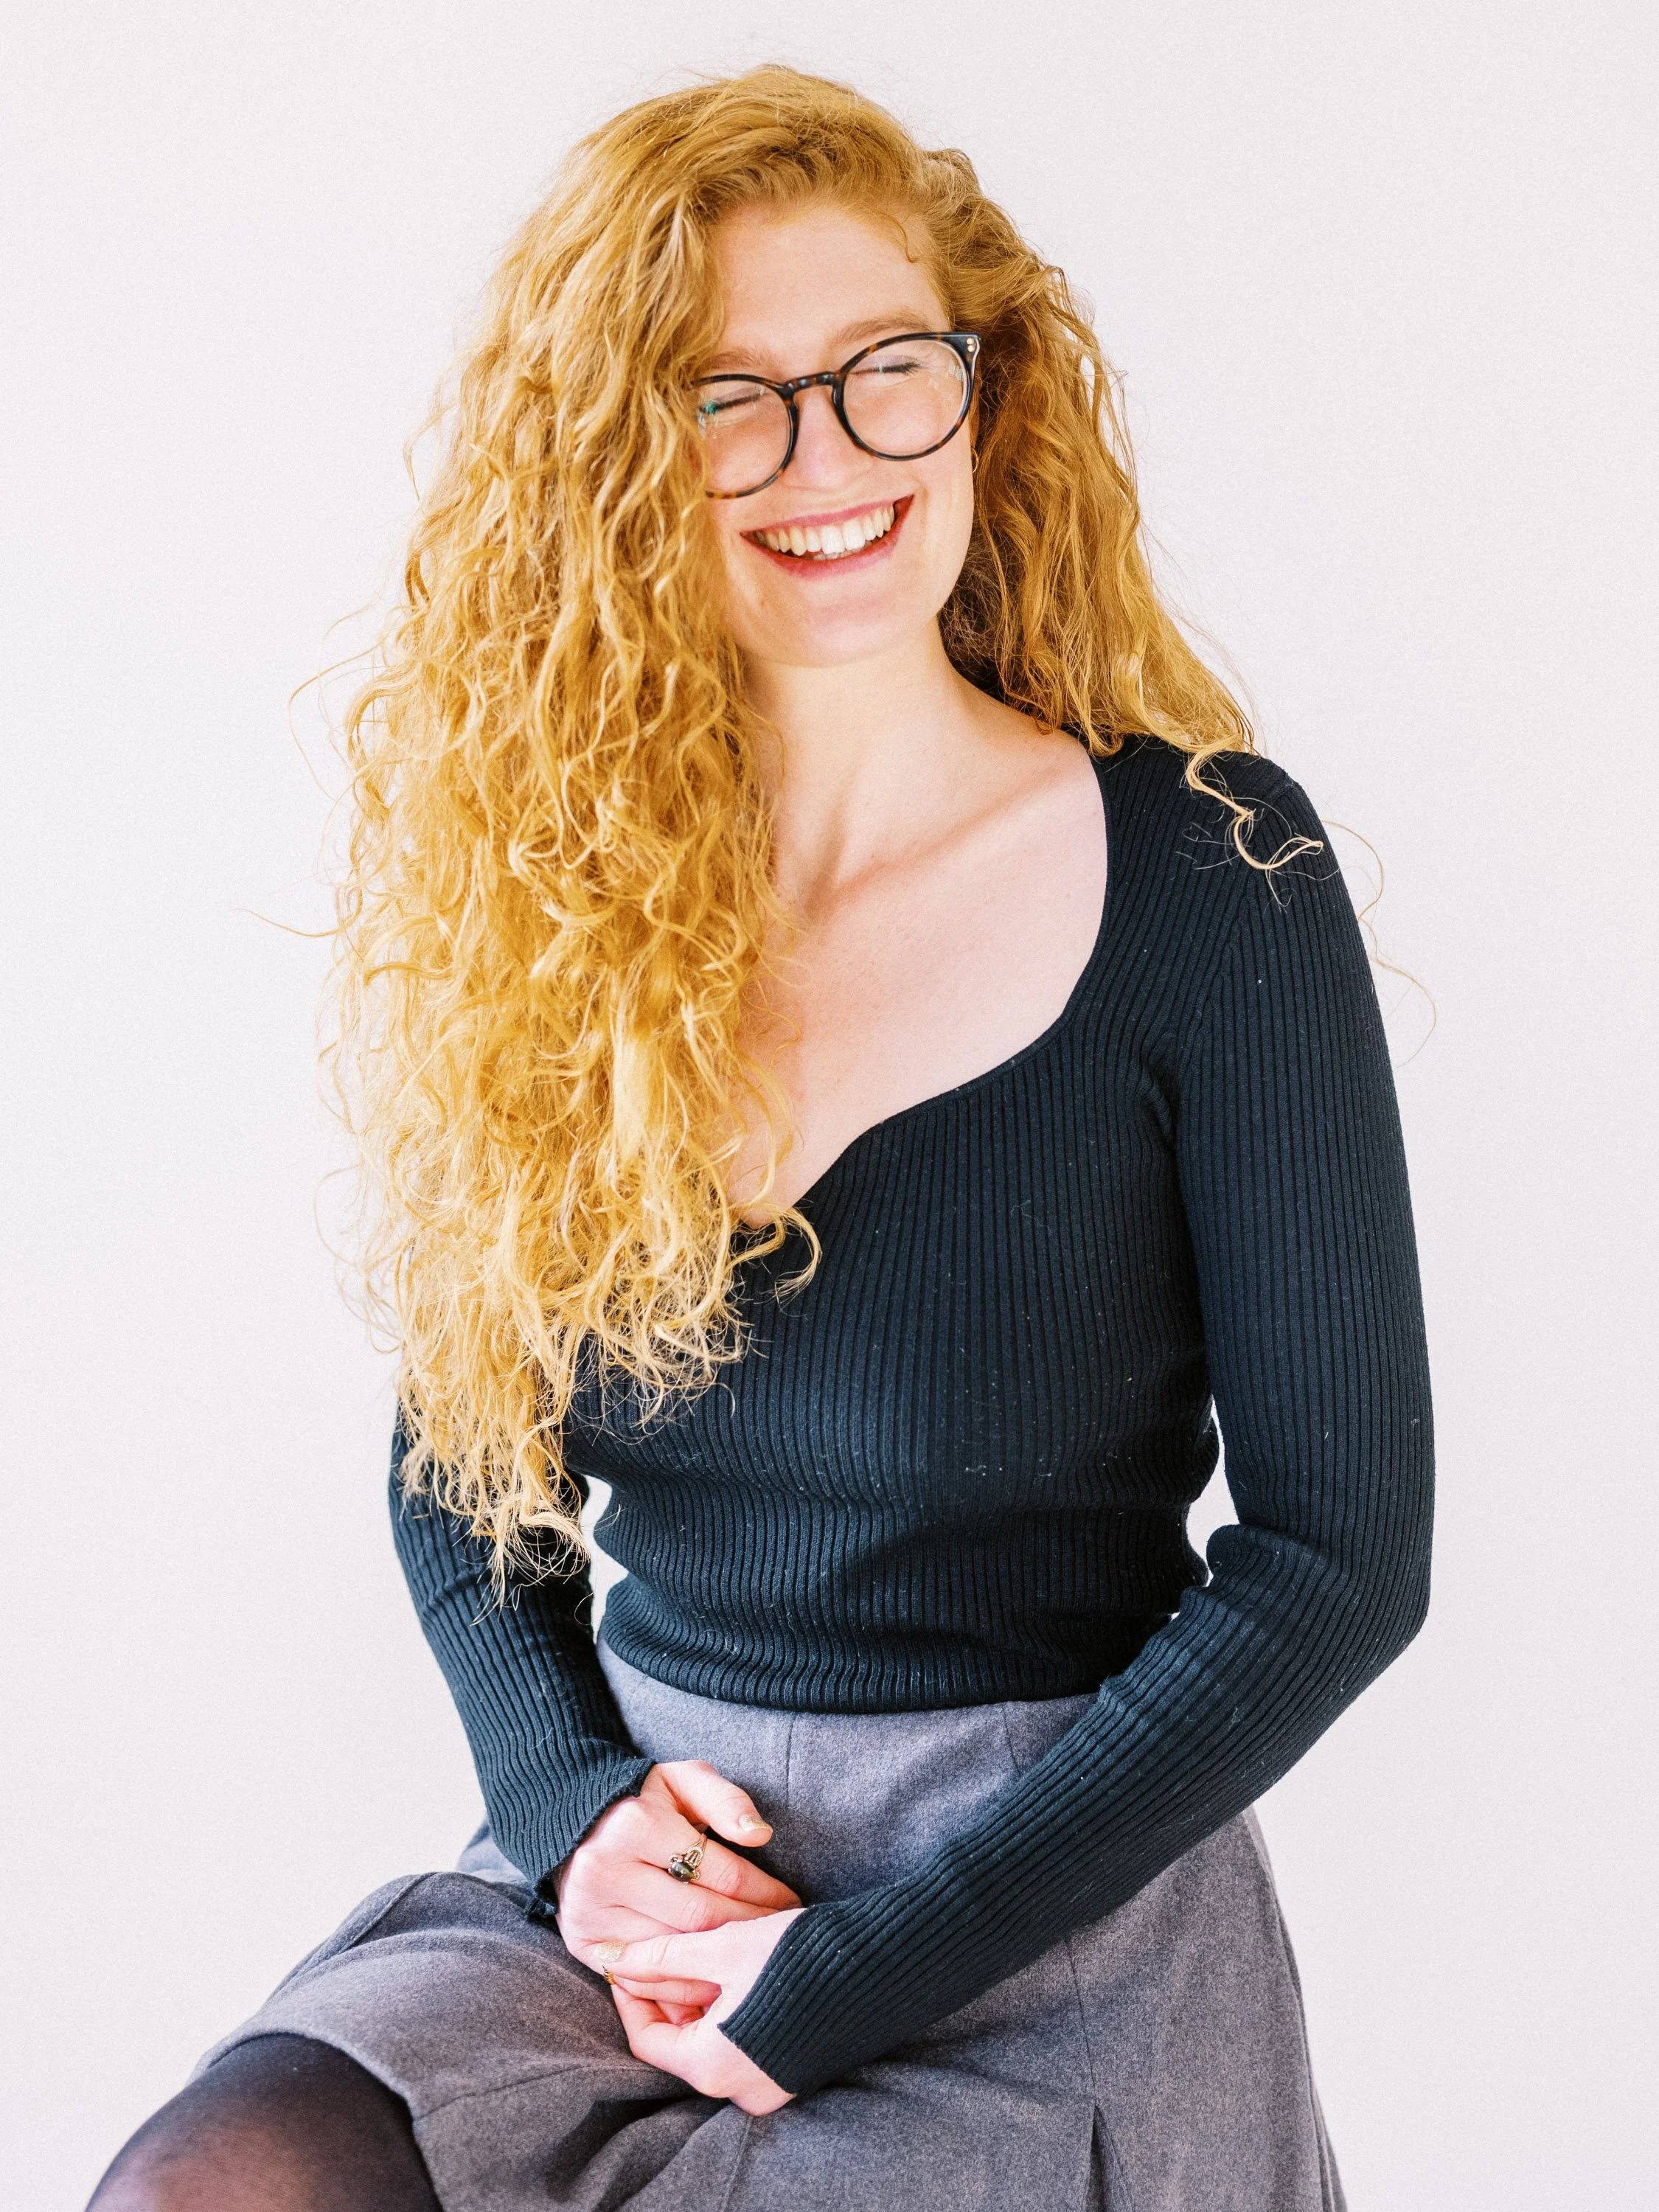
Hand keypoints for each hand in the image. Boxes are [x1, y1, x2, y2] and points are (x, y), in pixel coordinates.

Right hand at [557, 1762, 800, 2023]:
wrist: (574, 1823)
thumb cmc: (644, 1801)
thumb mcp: (683, 1779)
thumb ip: (724, 1800)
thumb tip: (760, 1834)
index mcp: (637, 1825)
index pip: (719, 1872)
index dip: (764, 1891)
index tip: (791, 1902)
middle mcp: (607, 1870)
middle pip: (699, 1917)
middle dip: (749, 1929)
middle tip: (780, 1937)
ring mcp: (591, 1911)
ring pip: (672, 1953)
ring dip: (719, 1965)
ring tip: (756, 1966)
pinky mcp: (582, 1942)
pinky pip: (641, 1978)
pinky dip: (679, 1988)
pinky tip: (711, 1986)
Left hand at [609, 1911, 800, 2113]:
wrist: (884, 1965)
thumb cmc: (801, 1955)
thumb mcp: (724, 1945)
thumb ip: (665, 1955)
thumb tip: (613, 1959)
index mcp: (714, 2066)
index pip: (648, 2039)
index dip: (632, 1995)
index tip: (629, 1958)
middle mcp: (739, 2089)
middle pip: (681, 2041)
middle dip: (670, 1993)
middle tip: (670, 1946)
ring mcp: (770, 2085)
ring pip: (713, 2041)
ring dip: (703, 1999)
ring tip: (709, 1951)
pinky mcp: (792, 2072)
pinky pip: (744, 2046)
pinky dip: (732, 2011)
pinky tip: (742, 1971)